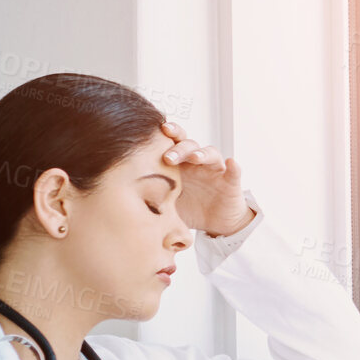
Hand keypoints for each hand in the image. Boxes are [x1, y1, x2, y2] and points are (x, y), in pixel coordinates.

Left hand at [157, 119, 254, 235]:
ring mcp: (215, 170)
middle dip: (178, 148)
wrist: (216, 224)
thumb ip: (152, 198)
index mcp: (181, 164)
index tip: (153, 135)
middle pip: (189, 145)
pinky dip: (233, 168)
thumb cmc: (190, 208)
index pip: (173, 144)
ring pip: (210, 153)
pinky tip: (231, 163)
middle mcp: (198, 162)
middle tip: (168, 157)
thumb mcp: (168, 204)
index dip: (166, 137)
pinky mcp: (231, 182)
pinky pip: (234, 172)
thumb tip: (125, 202)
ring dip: (202, 153)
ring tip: (195, 158)